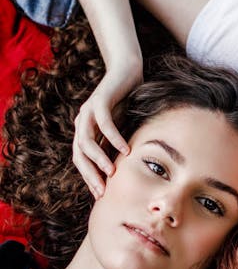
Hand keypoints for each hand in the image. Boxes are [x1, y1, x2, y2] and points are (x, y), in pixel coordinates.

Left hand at [73, 62, 141, 198]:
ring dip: (99, 159)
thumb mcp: (119, 129)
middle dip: (90, 174)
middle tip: (102, 191)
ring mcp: (88, 111)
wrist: (127, 73)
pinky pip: (105, 123)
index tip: (100, 195)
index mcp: (85, 132)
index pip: (81, 161)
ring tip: (112, 172)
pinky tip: (126, 150)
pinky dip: (114, 138)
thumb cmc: (125, 103)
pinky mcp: (99, 100)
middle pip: (79, 154)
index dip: (89, 178)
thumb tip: (118, 173)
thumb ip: (114, 147)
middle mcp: (82, 123)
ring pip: (87, 141)